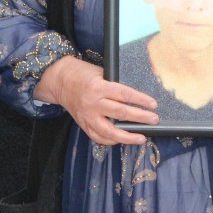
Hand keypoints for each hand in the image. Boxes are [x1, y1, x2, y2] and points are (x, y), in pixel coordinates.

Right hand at [36, 56, 157, 145]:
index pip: (124, 94)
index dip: (140, 100)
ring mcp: (87, 116)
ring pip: (110, 131)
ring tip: (142, 138)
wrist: (59, 80)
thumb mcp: (99, 72)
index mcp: (98, 87)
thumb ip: (114, 84)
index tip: (153, 104)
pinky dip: (111, 140)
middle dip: (140, 117)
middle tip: (154, 119)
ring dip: (128, 136)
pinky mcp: (83, 124)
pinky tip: (122, 140)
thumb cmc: (81, 73)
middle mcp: (93, 103)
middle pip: (121, 113)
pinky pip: (98, 137)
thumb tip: (134, 96)